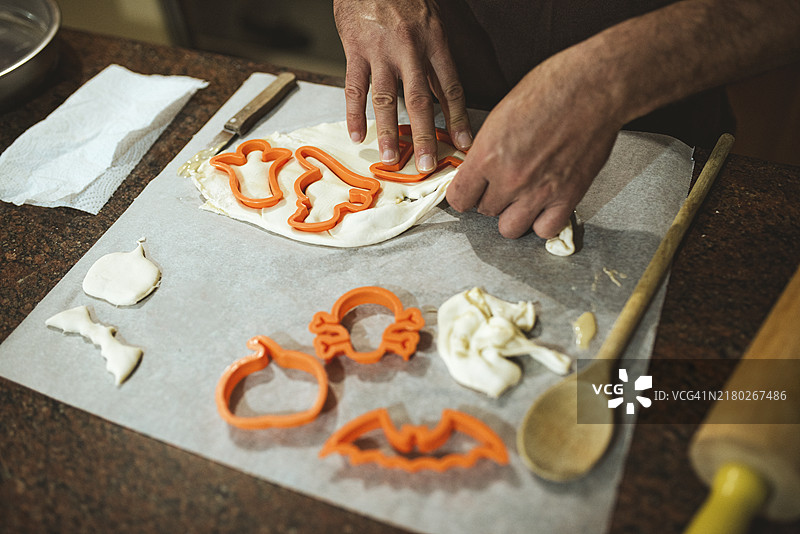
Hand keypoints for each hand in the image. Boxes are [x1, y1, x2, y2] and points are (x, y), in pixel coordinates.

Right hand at [333, 0, 472, 172]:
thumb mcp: (431, 22)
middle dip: (425, 136)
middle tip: (427, 166)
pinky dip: (354, 113)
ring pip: (385, 98)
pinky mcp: (355, 49)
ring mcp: (380, 50)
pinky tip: (356, 134)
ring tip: (391, 159)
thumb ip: (436, 60)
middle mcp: (409, 48)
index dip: (458, 118)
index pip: (451, 87)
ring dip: (388, 132)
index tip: (464, 144)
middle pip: (420, 100)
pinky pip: (354, 87)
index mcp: (434, 41)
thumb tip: (445, 100)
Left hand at [446, 47, 623, 238]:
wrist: (593, 87)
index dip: (463, 195)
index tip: (470, 191)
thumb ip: (487, 149)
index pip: (459, 198)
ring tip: (520, 198)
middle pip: (485, 211)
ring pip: (510, 228)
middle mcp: (510, 178)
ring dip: (512, 215)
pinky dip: (542, 221)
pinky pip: (544, 229)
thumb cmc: (551, 89)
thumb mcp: (501, 115)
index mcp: (488, 156)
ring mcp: (539, 191)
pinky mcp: (567, 197)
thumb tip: (479, 168)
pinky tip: (544, 206)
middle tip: (501, 185)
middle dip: (490, 199)